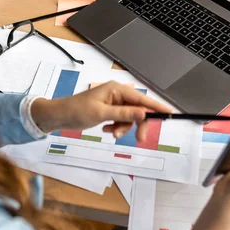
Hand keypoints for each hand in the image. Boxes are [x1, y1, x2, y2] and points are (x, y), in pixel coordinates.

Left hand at [31, 81, 171, 140]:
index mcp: (116, 89)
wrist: (59, 116)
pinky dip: (116, 126)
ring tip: (111, 132)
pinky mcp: (108, 110)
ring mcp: (113, 102)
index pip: (141, 98)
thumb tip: (144, 114)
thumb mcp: (102, 114)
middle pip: (138, 110)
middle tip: (140, 139)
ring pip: (129, 117)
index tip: (169, 114)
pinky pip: (120, 120)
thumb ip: (124, 114)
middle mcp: (117, 93)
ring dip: (123, 127)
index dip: (156, 107)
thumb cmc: (77, 111)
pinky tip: (106, 129)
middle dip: (137, 124)